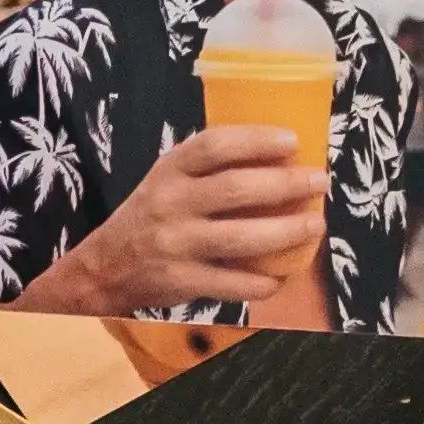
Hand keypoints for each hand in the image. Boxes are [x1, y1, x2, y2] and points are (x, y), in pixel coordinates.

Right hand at [33, 124, 324, 319]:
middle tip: (318, 182)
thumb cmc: (151, 216)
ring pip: (240, 238)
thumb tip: (280, 160)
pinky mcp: (181, 281)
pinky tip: (282, 276)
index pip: (214, 145)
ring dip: (285, 232)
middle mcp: (171, 203)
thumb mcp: (168, 180)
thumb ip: (209, 170)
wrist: (104, 267)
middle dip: (285, 185)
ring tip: (315, 225)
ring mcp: (175, 244)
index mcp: (170, 170)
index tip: (292, 142)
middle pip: (236, 189)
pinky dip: (262, 281)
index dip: (256, 140)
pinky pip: (232, 283)